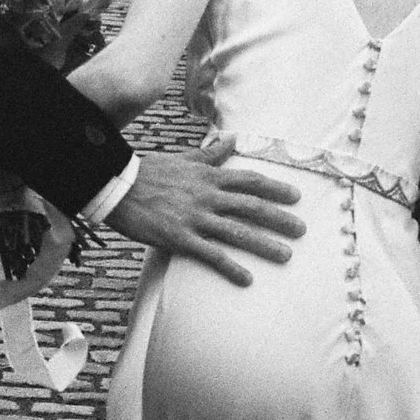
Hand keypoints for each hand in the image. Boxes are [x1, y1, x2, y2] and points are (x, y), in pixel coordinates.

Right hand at [103, 134, 303, 286]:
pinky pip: (211, 255)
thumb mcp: (182, 158)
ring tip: (286, 255)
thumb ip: (210, 154)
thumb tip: (231, 140)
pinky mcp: (181, 238)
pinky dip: (231, 268)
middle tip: (302, 230)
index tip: (296, 196)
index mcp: (208, 176)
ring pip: (237, 232)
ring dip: (264, 244)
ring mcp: (195, 218)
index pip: (249, 180)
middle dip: (279, 218)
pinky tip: (247, 279)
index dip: (275, 188)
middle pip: (251, 207)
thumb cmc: (148, 172)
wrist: (117, 187)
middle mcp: (207, 196)